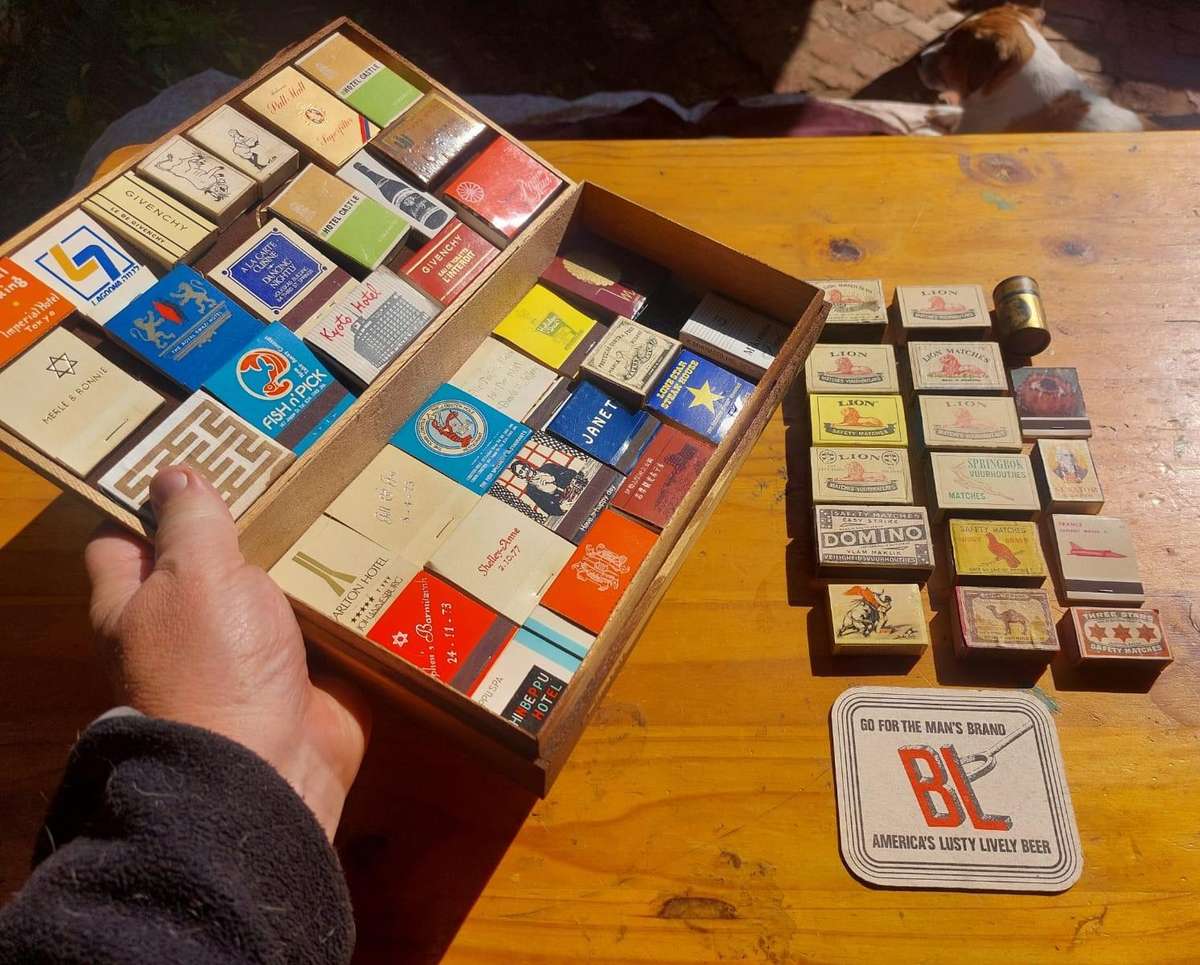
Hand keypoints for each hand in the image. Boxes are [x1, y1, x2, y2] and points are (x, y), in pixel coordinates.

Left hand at [84, 466, 368, 839]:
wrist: (267, 774)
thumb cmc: (213, 667)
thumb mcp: (195, 578)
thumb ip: (192, 524)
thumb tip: (174, 475)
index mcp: (141, 602)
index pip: (127, 536)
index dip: (152, 496)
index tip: (198, 452)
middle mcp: (192, 626)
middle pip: (215, 557)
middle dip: (251, 516)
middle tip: (293, 461)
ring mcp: (254, 653)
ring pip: (280, 587)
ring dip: (311, 554)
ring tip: (350, 493)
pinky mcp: (310, 675)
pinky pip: (333, 626)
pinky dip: (354, 599)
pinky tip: (387, 554)